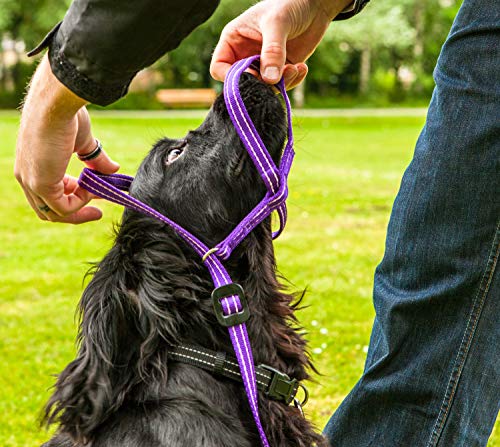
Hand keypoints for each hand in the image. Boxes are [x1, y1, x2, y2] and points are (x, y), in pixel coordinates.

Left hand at [15, 54, 119, 223]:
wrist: (56, 105)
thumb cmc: (66, 116)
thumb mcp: (83, 142)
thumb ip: (96, 159)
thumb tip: (113, 170)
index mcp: (31, 166)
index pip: (47, 195)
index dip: (72, 197)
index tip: (93, 191)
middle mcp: (26, 177)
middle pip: (48, 211)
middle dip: (76, 211)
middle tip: (98, 210)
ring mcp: (31, 182)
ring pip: (54, 213)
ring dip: (80, 209)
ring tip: (97, 195)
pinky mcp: (41, 184)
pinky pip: (63, 207)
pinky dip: (81, 203)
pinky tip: (91, 188)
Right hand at [210, 0, 351, 88]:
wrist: (315, 4)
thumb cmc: (289, 4)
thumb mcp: (277, 23)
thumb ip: (272, 51)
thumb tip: (269, 80)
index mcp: (234, 40)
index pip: (219, 68)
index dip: (231, 77)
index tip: (252, 75)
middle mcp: (245, 54)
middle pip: (242, 83)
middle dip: (260, 84)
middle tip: (277, 77)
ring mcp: (263, 64)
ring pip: (263, 88)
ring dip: (280, 84)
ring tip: (294, 68)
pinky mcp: (280, 70)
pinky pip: (281, 86)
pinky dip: (292, 81)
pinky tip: (301, 67)